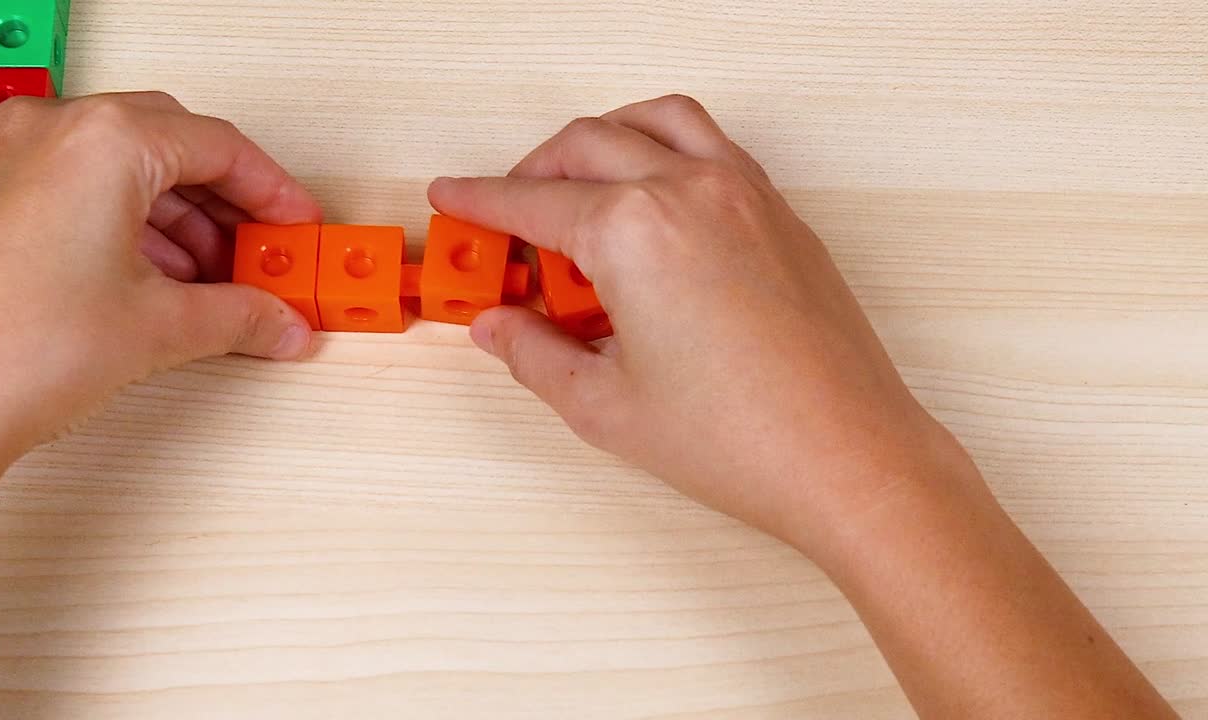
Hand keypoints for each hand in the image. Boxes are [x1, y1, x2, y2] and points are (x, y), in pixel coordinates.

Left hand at [0, 92, 320, 472]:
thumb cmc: (13, 350)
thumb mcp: (161, 327)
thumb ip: (240, 315)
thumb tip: (279, 322)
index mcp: (104, 139)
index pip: (220, 146)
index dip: (274, 191)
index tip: (298, 225)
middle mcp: (54, 133)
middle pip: (176, 146)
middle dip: (231, 205)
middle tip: (266, 250)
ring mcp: (14, 160)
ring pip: (129, 167)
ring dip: (186, 220)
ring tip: (222, 280)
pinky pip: (86, 188)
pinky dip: (136, 226)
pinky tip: (166, 280)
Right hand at [428, 95, 972, 555]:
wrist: (846, 455)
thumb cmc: (742, 437)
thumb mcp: (604, 405)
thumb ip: (535, 354)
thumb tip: (498, 325)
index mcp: (633, 229)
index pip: (532, 201)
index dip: (479, 201)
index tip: (453, 198)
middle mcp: (690, 190)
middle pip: (585, 145)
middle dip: (531, 171)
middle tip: (506, 218)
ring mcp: (744, 193)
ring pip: (654, 121)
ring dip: (602, 140)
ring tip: (577, 188)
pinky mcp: (780, 212)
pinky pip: (710, 145)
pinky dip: (665, 150)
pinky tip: (652, 205)